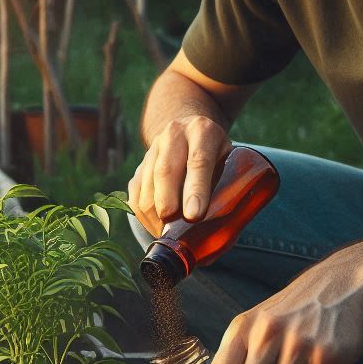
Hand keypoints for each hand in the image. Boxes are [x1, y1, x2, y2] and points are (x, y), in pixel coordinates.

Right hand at [128, 114, 231, 236]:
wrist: (187, 129)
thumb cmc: (215, 154)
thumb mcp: (227, 159)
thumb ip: (225, 184)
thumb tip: (216, 227)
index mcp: (202, 131)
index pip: (198, 161)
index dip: (195, 189)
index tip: (194, 215)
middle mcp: (174, 135)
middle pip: (165, 171)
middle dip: (167, 203)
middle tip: (172, 229)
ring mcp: (153, 149)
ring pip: (146, 185)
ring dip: (154, 214)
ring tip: (167, 234)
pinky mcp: (139, 165)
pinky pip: (135, 194)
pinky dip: (143, 215)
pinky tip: (156, 227)